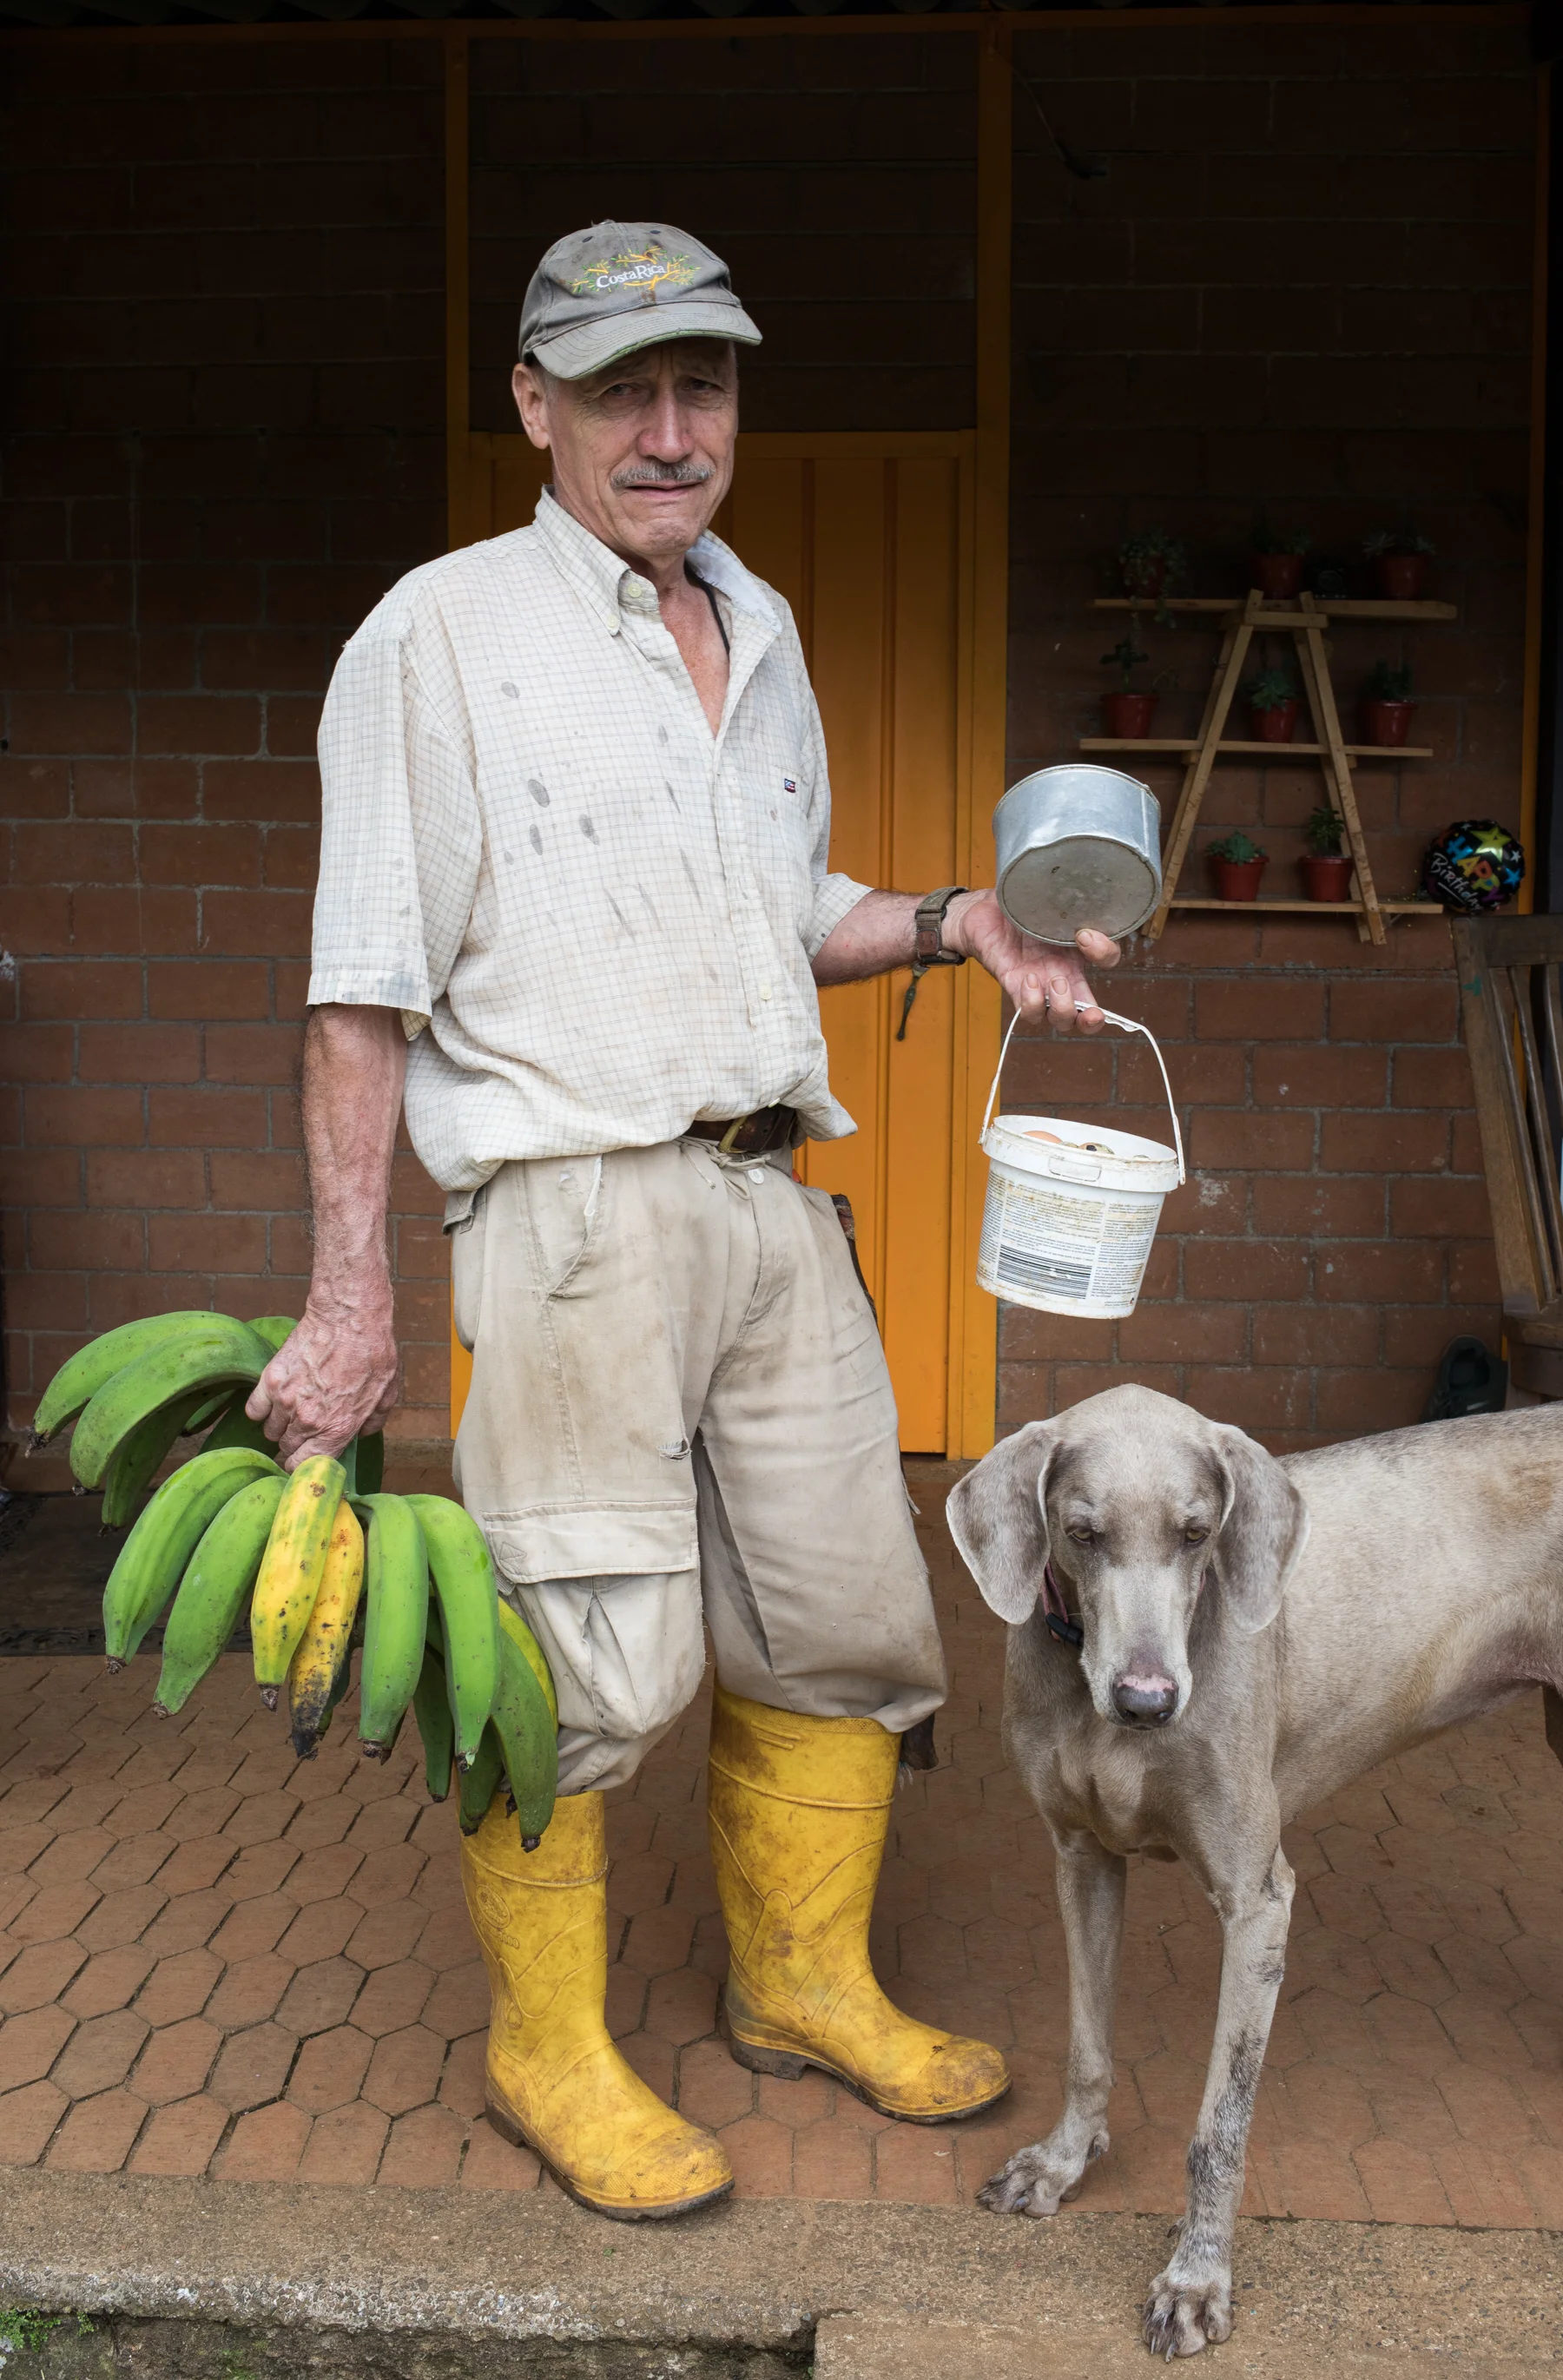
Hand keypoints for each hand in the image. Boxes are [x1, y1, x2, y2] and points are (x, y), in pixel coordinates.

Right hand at [245, 1292, 399, 1469]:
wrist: (350, 1318)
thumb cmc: (373, 1352)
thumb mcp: (387, 1393)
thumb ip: (374, 1422)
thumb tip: (363, 1434)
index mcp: (337, 1429)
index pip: (306, 1467)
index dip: (303, 1467)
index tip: (304, 1461)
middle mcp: (308, 1421)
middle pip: (288, 1449)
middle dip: (294, 1446)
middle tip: (301, 1434)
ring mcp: (286, 1401)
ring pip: (271, 1431)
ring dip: (280, 1428)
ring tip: (290, 1415)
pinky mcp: (270, 1381)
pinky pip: (254, 1410)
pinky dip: (260, 1411)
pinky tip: (272, 1403)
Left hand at [945, 891, 1118, 1030]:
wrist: (979, 911)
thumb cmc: (1014, 903)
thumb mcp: (1043, 896)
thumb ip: (1062, 894)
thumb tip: (1075, 880)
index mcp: (1076, 948)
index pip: (1107, 958)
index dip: (1104, 952)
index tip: (1085, 935)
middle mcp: (1063, 972)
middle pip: (1088, 1015)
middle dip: (1092, 1017)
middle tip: (1075, 990)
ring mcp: (1040, 984)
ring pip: (1061, 1020)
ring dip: (1063, 1008)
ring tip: (1052, 981)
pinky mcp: (1015, 988)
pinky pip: (1029, 1011)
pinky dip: (1033, 1002)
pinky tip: (1027, 978)